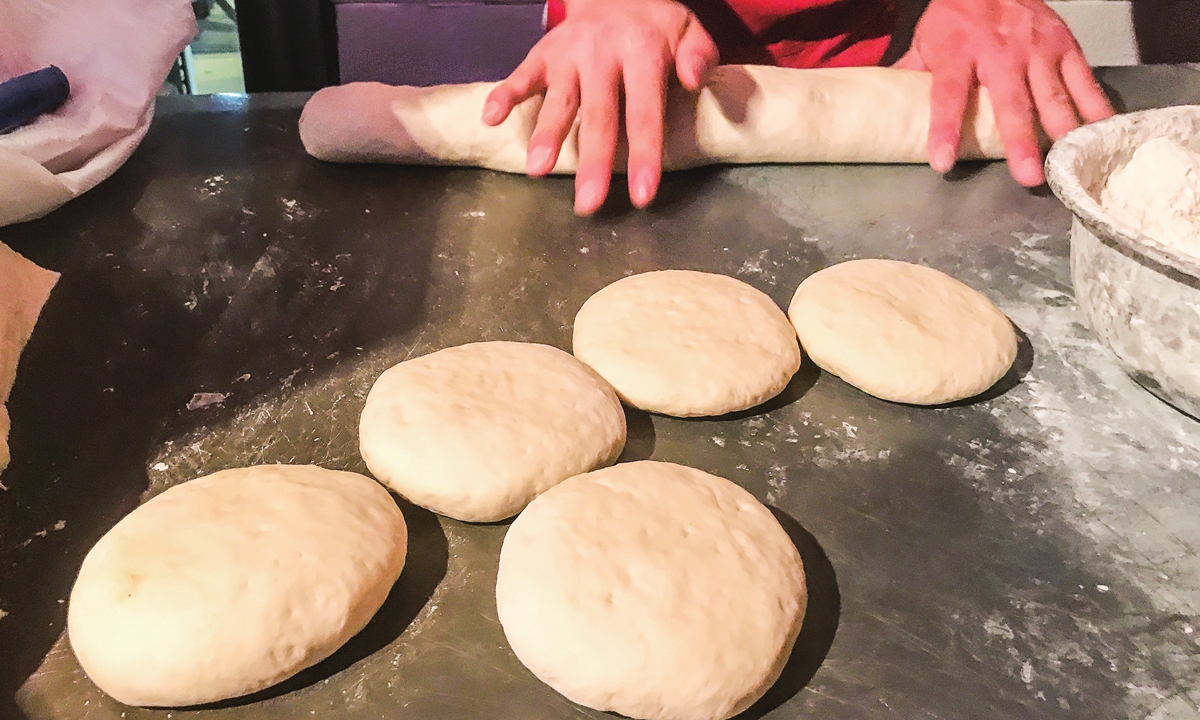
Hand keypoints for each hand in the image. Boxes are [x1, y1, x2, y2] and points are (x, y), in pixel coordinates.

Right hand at [481, 0, 717, 215]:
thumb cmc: (653, 27)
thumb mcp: (686, 30)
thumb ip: (698, 55)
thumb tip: (694, 80)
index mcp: (642, 52)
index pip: (644, 111)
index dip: (644, 154)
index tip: (643, 196)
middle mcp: (602, 54)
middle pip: (598, 116)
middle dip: (593, 162)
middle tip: (587, 204)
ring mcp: (568, 54)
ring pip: (558, 101)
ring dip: (546, 135)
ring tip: (537, 170)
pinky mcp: (542, 54)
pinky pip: (520, 75)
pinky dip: (504, 96)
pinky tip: (490, 119)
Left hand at [896, 0, 1112, 186]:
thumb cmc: (955, 19)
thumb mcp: (926, 43)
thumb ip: (910, 79)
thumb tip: (882, 114)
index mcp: (958, 53)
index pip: (948, 95)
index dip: (945, 129)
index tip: (942, 162)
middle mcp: (1001, 52)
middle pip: (1011, 102)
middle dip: (1020, 141)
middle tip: (1028, 177)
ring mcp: (1038, 49)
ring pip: (1052, 95)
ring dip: (1060, 133)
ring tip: (1067, 166)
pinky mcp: (1065, 45)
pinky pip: (1083, 80)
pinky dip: (1095, 108)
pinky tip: (1100, 134)